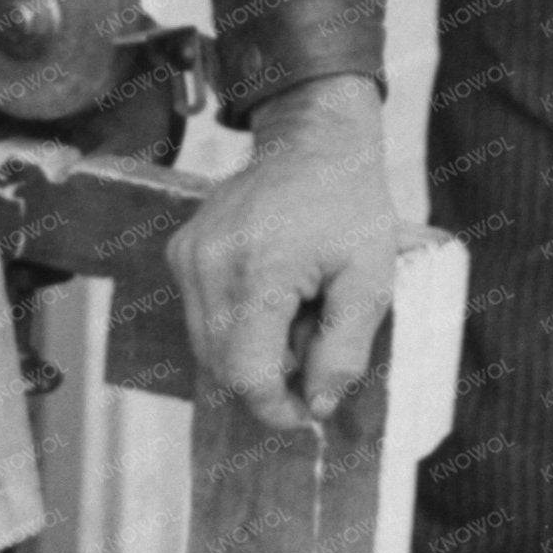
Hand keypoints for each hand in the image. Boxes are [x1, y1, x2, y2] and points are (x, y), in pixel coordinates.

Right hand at [167, 75, 397, 431]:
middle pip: (221, 366)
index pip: (247, 374)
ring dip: (250, 349)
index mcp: (260, 270)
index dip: (275, 408)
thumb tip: (316, 407)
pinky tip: (270, 293)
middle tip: (312, 346)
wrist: (313, 141)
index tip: (306, 411)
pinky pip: (199, 314)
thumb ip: (344, 351)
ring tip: (294, 312)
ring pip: (205, 345)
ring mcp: (189, 254)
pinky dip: (234, 322)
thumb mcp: (371, 281)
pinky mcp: (181, 250)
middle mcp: (210, 263)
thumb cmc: (350, 206)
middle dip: (267, 377)